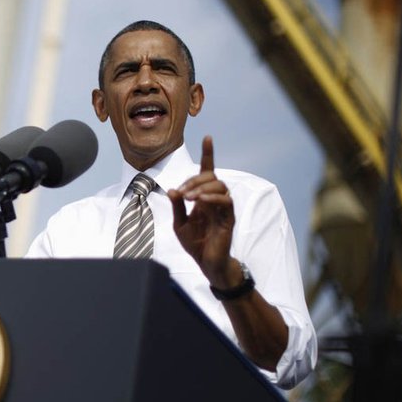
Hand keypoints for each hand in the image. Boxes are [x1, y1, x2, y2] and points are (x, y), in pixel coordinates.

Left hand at [167, 136, 238, 286]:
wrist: (206, 263)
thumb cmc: (195, 243)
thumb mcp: (179, 223)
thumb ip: (177, 206)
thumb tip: (173, 190)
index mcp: (203, 198)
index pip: (207, 172)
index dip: (209, 154)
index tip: (208, 137)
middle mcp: (215, 200)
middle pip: (212, 177)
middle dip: (195, 179)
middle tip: (182, 192)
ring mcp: (223, 209)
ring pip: (220, 186)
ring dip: (202, 188)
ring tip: (189, 198)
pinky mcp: (228, 219)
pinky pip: (225, 201)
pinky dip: (212, 198)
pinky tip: (200, 201)